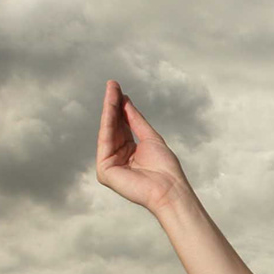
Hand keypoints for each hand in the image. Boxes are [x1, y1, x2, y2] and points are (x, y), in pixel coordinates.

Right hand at [96, 79, 191, 213]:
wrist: (170, 188)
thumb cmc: (165, 168)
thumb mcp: (150, 137)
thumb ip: (136, 120)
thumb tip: (125, 100)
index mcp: (130, 153)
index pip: (122, 126)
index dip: (120, 108)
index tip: (118, 89)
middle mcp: (118, 158)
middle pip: (113, 127)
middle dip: (112, 104)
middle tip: (112, 84)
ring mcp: (110, 164)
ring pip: (108, 131)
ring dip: (109, 109)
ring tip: (111, 89)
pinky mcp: (104, 170)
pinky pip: (105, 140)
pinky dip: (108, 122)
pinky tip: (111, 106)